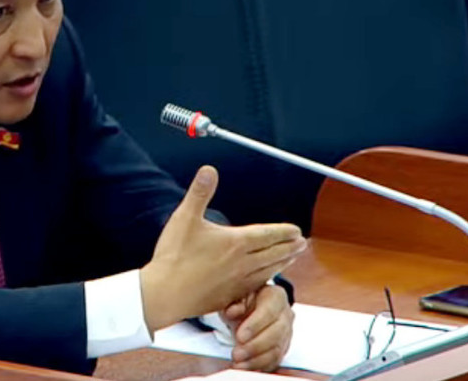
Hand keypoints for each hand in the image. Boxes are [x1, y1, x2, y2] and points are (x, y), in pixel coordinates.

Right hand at [139, 166, 306, 331]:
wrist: (165, 293)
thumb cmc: (174, 257)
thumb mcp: (185, 218)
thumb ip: (199, 193)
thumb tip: (209, 170)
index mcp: (235, 242)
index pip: (267, 235)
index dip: (284, 231)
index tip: (296, 230)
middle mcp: (242, 263)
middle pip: (274, 253)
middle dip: (290, 247)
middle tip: (302, 243)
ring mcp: (238, 282)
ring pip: (268, 270)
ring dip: (283, 263)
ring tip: (291, 258)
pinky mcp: (231, 296)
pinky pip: (256, 287)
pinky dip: (267, 280)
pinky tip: (266, 279)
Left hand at [221, 284, 293, 370]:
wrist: (250, 307)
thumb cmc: (242, 300)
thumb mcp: (234, 296)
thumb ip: (234, 302)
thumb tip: (233, 311)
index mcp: (275, 295)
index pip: (269, 311)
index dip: (255, 325)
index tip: (239, 336)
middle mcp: (285, 313)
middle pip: (276, 332)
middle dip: (255, 346)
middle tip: (236, 353)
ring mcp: (287, 332)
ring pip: (276, 349)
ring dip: (256, 359)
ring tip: (238, 362)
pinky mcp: (283, 347)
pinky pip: (275, 360)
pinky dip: (259, 365)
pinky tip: (245, 366)